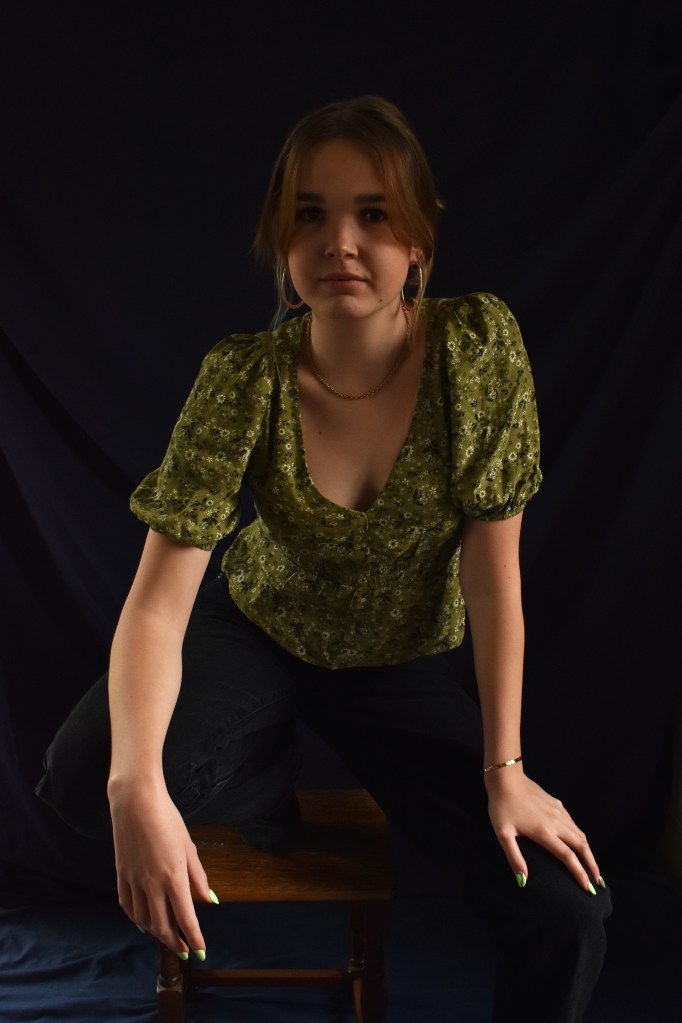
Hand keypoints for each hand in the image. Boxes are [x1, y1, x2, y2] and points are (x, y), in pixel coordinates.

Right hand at [109, 781, 214, 955]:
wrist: (136, 802)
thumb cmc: (167, 820)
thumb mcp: (188, 847)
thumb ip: (198, 877)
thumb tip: (209, 900)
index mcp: (174, 877)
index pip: (186, 918)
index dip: (194, 938)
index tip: (200, 951)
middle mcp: (152, 884)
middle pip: (163, 926)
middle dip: (175, 942)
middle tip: (185, 950)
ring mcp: (134, 881)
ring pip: (144, 920)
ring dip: (157, 934)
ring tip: (167, 937)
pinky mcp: (121, 876)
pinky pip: (128, 906)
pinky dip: (137, 919)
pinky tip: (144, 921)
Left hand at [485, 767, 601, 891]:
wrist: (506, 778)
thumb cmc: (501, 807)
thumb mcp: (503, 834)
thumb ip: (514, 858)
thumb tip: (523, 881)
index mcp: (544, 832)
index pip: (568, 857)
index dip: (580, 873)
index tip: (589, 889)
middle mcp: (556, 822)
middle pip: (582, 846)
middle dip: (592, 865)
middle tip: (598, 883)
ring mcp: (558, 812)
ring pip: (580, 834)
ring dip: (589, 852)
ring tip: (592, 867)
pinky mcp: (557, 804)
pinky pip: (573, 824)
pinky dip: (581, 838)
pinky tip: (579, 843)